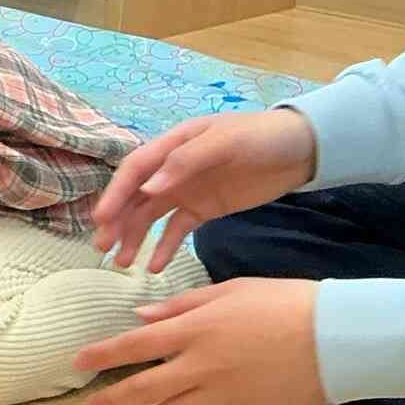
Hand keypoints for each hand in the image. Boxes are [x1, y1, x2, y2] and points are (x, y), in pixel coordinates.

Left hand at [75, 278, 324, 404]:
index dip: (102, 354)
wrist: (337, 335)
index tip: (77, 362)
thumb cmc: (283, 302)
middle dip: (112, 401)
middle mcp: (202, 366)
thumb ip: (181, 307)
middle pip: (146, 388)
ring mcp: (226, 395)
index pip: (135, 345)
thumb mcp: (228, 291)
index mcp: (195, 330)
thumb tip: (141, 316)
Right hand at [91, 110, 317, 271]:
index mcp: (172, 145)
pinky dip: (164, 248)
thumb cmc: (261, 137)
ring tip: (122, 263)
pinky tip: (155, 267)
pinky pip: (177, 231)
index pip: (134, 171)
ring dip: (134, 237)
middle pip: (135, 197)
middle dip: (116, 221)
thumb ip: (187, 161)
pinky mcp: (203, 209)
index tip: (101, 220)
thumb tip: (149, 188)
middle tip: (102, 248)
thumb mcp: (226, 141)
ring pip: (150, 216)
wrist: (302, 149)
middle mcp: (171, 169)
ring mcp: (186, 191)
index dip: (115, 194)